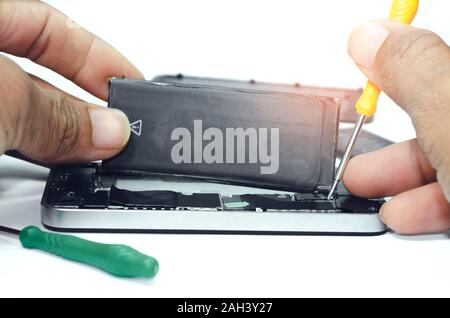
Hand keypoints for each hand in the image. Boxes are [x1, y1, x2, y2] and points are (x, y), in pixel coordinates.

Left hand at [0, 0, 142, 162]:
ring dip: (62, 137)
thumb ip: (54, 115)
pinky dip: (33, 152)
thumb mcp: (0, 98)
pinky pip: (6, 138)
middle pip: (40, 74)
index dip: (99, 56)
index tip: (134, 86)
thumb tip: (109, 131)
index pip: (52, 26)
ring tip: (94, 157)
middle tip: (119, 134)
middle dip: (85, 106)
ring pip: (24, 112)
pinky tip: (53, 164)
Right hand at [344, 20, 449, 233]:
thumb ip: (412, 72)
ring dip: (399, 177)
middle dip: (390, 134)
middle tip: (357, 143)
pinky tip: (406, 215)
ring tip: (369, 190)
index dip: (397, 54)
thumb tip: (369, 35)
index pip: (435, 56)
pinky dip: (426, 205)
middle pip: (438, 112)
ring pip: (446, 156)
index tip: (363, 57)